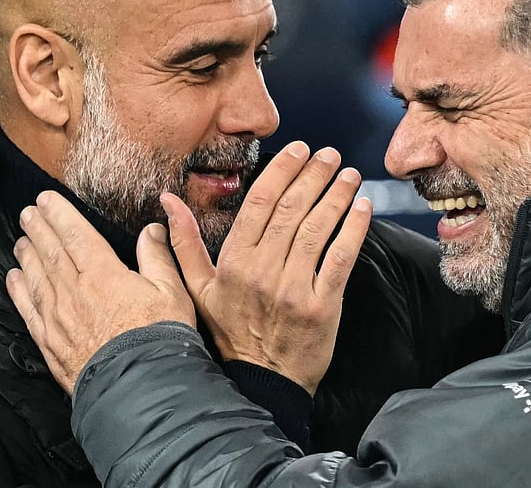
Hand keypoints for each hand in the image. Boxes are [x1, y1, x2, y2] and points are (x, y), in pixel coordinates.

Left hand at [6, 191, 195, 393]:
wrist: (141, 388)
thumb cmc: (160, 338)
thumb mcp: (171, 291)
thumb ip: (157, 257)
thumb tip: (152, 229)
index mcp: (103, 273)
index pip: (75, 234)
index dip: (59, 214)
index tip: (45, 199)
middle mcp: (74, 291)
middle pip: (50, 252)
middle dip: (38, 228)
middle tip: (28, 212)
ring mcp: (58, 318)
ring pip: (36, 277)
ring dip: (27, 255)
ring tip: (21, 239)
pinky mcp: (51, 343)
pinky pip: (29, 310)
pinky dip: (18, 291)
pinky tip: (13, 278)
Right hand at [164, 140, 371, 394]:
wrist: (263, 380)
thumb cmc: (231, 331)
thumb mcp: (197, 289)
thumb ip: (184, 243)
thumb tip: (167, 200)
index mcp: (233, 262)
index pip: (259, 203)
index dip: (281, 171)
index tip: (298, 150)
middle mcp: (262, 271)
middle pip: (291, 209)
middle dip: (313, 175)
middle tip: (329, 154)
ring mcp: (293, 288)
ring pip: (317, 229)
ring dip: (337, 195)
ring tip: (349, 174)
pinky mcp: (322, 305)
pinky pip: (340, 258)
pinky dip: (353, 230)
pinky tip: (363, 207)